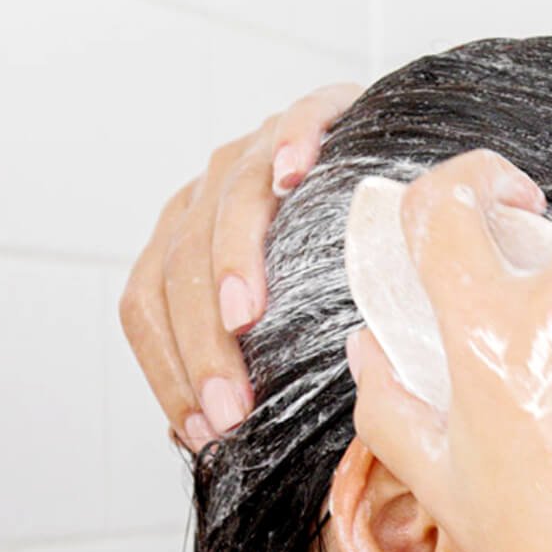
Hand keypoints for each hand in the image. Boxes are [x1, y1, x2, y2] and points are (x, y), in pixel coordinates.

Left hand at [120, 82, 362, 449]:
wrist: (406, 193)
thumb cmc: (347, 284)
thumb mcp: (286, 336)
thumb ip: (246, 371)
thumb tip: (198, 439)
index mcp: (185, 245)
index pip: (145, 305)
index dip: (168, 370)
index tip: (206, 431)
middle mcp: (209, 194)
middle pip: (177, 264)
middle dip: (199, 345)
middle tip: (233, 409)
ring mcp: (260, 150)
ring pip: (226, 200)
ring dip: (232, 262)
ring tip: (245, 318)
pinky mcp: (319, 112)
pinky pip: (298, 119)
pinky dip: (293, 141)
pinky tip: (296, 174)